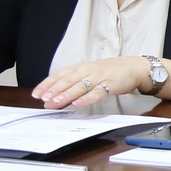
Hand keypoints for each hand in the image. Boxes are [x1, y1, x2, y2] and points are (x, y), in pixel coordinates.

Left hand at [32, 56, 148, 109]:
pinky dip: (86, 98)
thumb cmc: (110, 72)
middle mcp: (88, 70)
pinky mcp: (110, 84)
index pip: (60, 75)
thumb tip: (56, 97)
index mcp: (81, 68)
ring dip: (67, 94)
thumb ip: (75, 84)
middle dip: (54, 90)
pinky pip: (97, 92)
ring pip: (80, 86)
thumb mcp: (90, 74)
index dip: (48, 84)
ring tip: (56, 102)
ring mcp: (99, 77)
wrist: (134, 67)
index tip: (36, 94)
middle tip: (43, 99)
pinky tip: (78, 104)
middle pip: (68, 80)